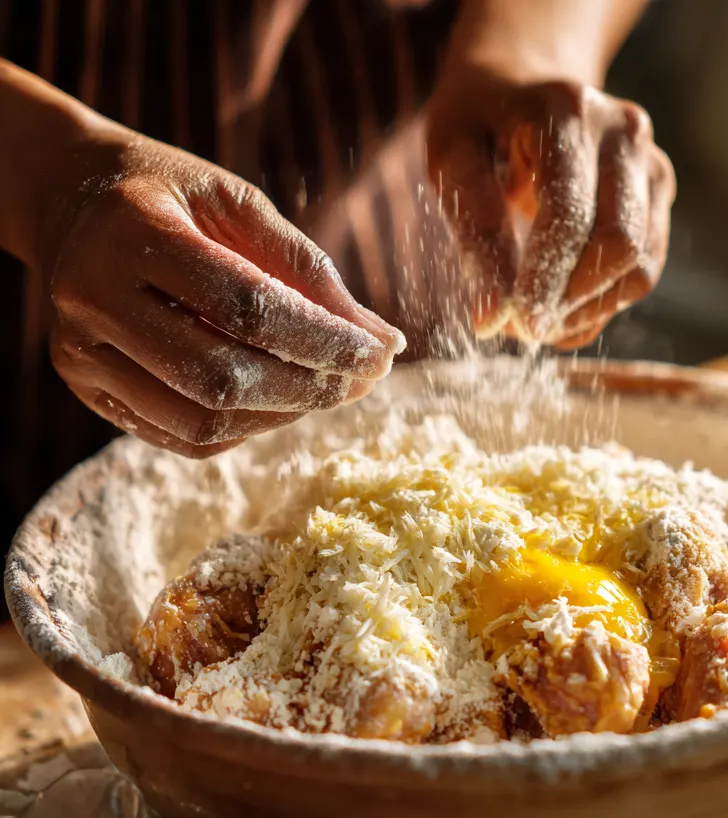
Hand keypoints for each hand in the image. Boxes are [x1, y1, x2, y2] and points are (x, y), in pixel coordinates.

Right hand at [42, 131, 404, 457]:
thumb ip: (307, 270)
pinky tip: (275, 399)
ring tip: (326, 388)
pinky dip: (245, 428)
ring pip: (202, 421)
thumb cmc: (172, 197)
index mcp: (132, 233)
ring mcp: (82, 354)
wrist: (71, 201)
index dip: (323, 341)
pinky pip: (183, 437)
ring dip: (283, 416)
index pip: (245, 307)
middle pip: (221, 377)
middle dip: (309, 388)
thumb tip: (382, 343)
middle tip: (361, 380)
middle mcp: (93, 299)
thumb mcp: (239, 205)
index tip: (379, 354)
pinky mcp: (88, 390)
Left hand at [426, 63, 674, 348]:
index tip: (517, 327)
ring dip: (587, 310)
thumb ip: (474, 233)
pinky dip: (602, 303)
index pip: (570, 214)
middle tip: (521, 329)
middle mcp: (623, 133)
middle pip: (619, 245)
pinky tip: (562, 307)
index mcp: (568, 112)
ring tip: (537, 319)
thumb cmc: (479, 121)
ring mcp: (650, 162)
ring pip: (640, 268)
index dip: (546, 281)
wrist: (525, 78)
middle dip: (569, 301)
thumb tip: (493, 318)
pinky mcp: (659, 192)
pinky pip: (643, 270)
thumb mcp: (453, 160)